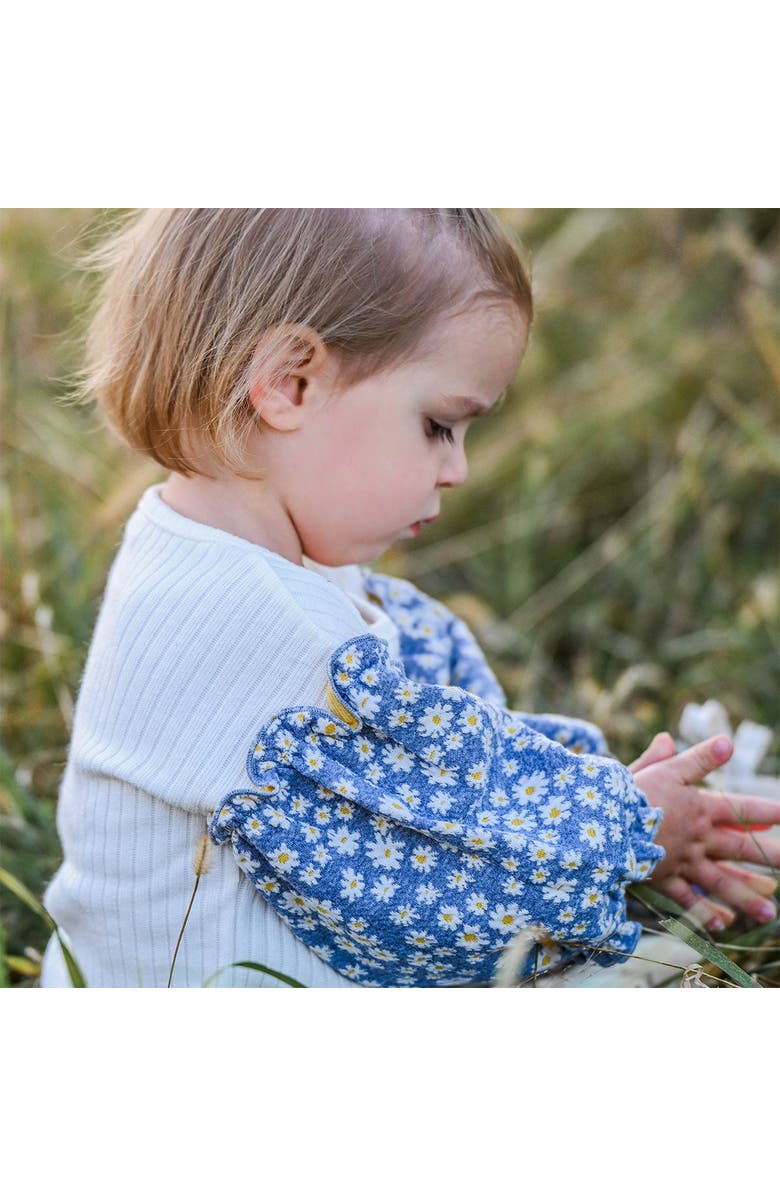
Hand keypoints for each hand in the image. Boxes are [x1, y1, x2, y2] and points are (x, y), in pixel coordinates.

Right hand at [631, 734, 779, 930]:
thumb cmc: (630, 793)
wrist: (601, 825)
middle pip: (739, 847)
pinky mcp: (663, 879)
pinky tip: (724, 924)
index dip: (768, 810)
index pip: (741, 808)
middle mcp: (698, 837)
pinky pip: (688, 900)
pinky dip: (705, 913)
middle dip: (770, 856)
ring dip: (746, 897)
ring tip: (771, 913)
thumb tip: (726, 743)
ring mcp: (683, 862)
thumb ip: (694, 760)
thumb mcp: (661, 769)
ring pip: (720, 881)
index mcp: (699, 807)